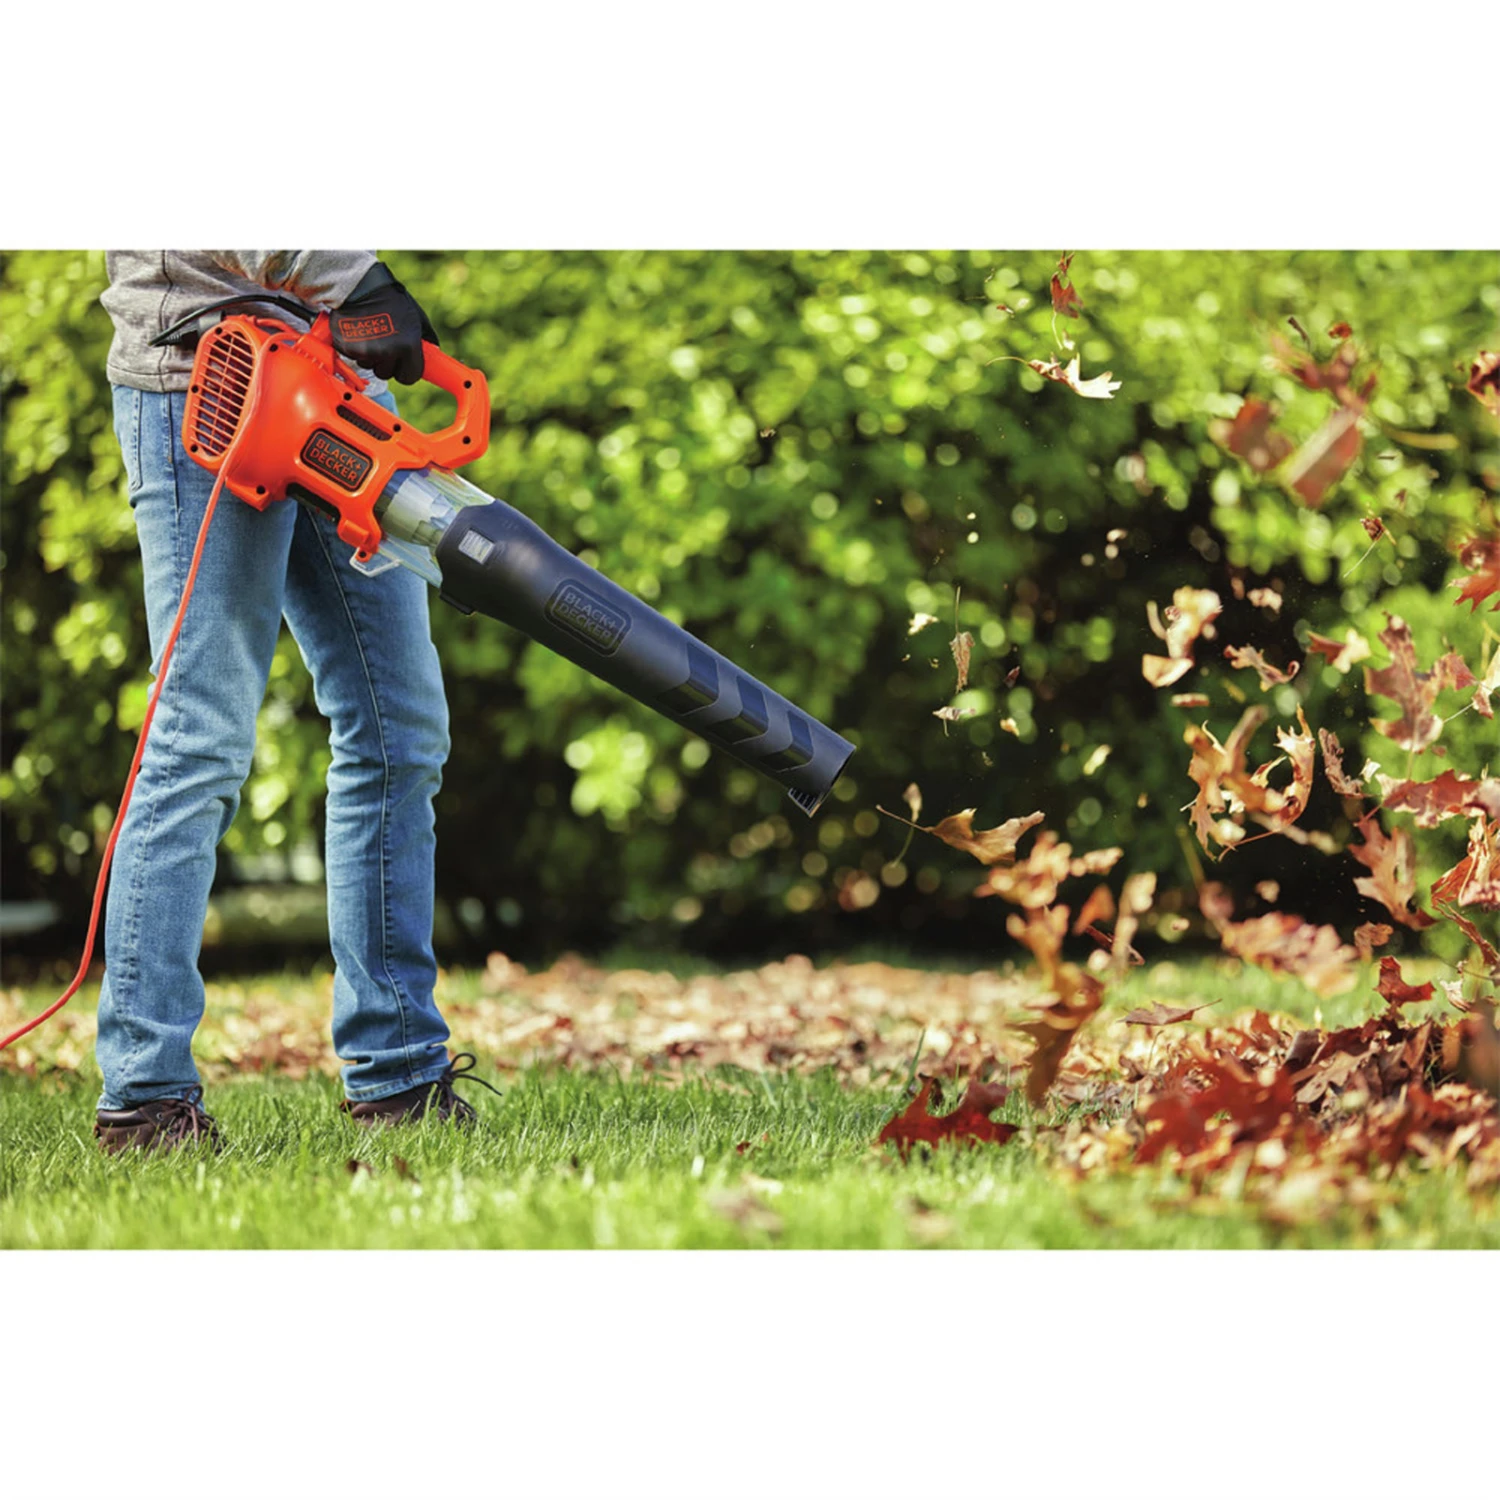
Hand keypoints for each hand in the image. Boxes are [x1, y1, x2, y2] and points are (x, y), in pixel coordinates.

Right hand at [331, 263, 438, 383]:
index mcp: (407, 346)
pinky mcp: (347, 347)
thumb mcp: (416, 316)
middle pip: (386, 374)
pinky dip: (354, 348)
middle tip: (383, 344)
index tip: (402, 365)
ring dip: (369, 356)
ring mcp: (366, 351)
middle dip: (385, 364)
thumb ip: (426, 337)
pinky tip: (357, 330)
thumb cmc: (391, 298)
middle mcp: (388, 352)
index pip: (409, 377)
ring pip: (368, 366)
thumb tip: (434, 351)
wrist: (360, 284)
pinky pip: (353, 357)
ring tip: (370, 333)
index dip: (405, 372)